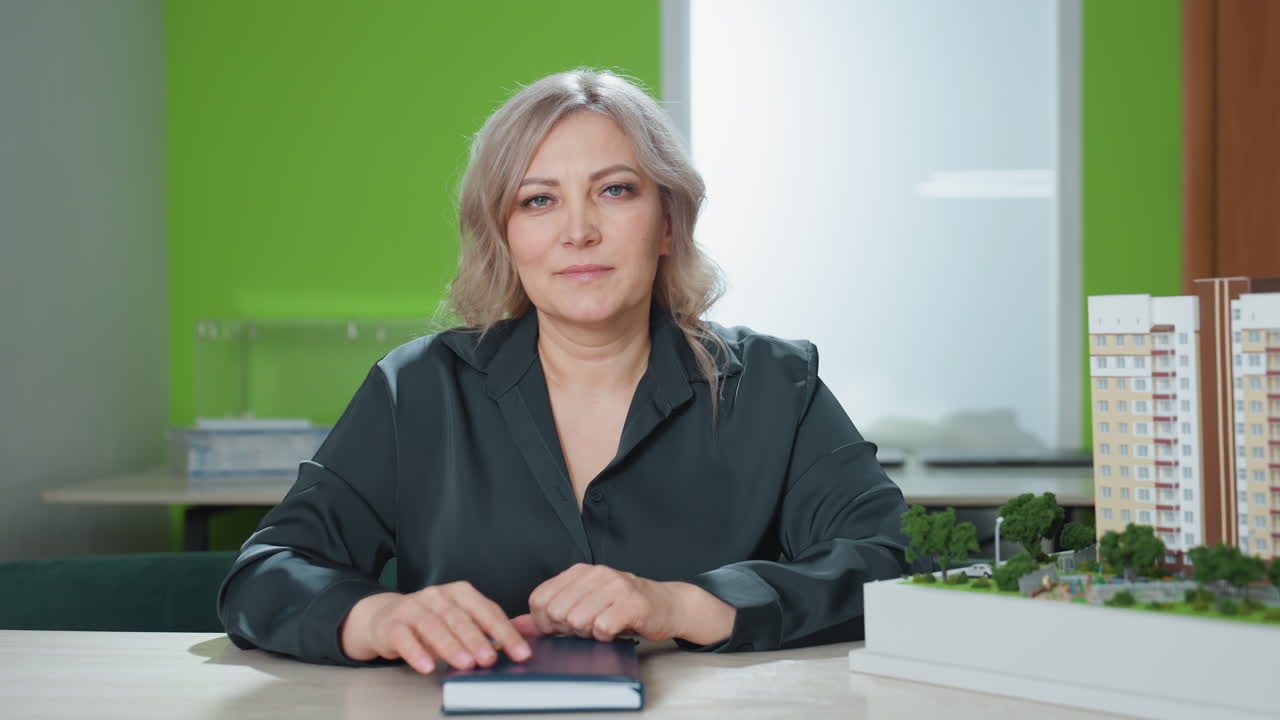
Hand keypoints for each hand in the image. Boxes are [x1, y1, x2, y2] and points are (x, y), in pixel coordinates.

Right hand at [339, 581, 531, 674]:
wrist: (384, 617)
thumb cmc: (430, 621)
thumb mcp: (458, 620)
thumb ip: (481, 630)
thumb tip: (512, 648)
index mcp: (460, 592)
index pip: (487, 611)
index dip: (505, 632)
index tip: (521, 653)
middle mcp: (437, 596)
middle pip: (460, 618)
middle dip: (477, 639)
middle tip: (491, 658)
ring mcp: (413, 608)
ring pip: (434, 626)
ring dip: (451, 646)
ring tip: (465, 664)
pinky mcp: (392, 624)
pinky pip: (405, 638)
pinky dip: (417, 653)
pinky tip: (427, 666)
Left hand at [514, 563, 734, 645]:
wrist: (667, 605)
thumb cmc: (622, 607)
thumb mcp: (583, 604)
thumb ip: (548, 615)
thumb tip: (515, 625)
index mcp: (579, 571)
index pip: (540, 599)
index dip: (545, 622)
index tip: (562, 628)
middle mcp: (596, 573)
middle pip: (556, 612)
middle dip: (567, 629)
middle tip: (587, 628)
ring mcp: (615, 585)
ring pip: (577, 620)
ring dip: (587, 633)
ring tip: (602, 627)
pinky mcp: (632, 603)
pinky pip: (602, 628)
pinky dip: (605, 637)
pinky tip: (614, 630)